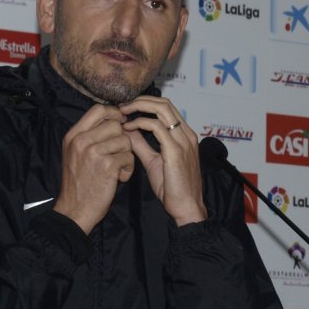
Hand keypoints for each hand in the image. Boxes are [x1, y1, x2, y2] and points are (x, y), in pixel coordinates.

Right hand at [53, 104, 133, 233]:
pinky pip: (129, 157)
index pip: (98, 109)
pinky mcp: (107, 165)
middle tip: (116, 155)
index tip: (120, 125)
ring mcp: (93, 152)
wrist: (74, 210)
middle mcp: (81, 140)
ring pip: (125, 140)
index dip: (114, 114)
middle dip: (122, 139)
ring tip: (116, 169)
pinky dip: (128, 168)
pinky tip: (118, 178)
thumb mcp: (74, 154)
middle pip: (115, 124)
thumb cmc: (78, 183)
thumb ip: (89, 136)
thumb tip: (113, 119)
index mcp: (73, 135)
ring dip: (126, 155)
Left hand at [119, 96, 206, 225]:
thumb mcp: (153, 162)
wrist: (186, 208)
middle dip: (141, 100)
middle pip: (165, 102)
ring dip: (139, 107)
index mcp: (184, 135)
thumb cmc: (172, 189)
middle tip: (122, 106)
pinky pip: (156, 127)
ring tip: (122, 112)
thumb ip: (142, 145)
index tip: (127, 108)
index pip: (167, 107)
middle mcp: (186, 134)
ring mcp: (183, 141)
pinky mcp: (175, 150)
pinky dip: (139, 123)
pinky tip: (128, 128)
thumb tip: (128, 131)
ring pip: (162, 109)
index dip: (146, 103)